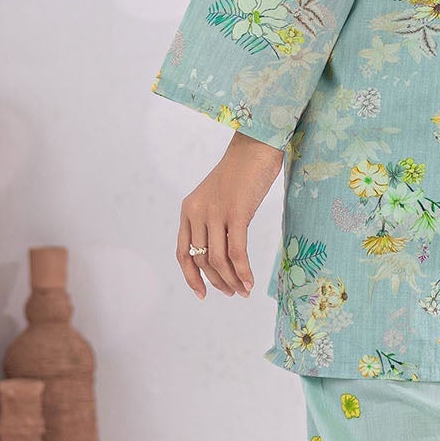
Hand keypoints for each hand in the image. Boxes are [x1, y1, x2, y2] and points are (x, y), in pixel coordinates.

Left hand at [177, 131, 284, 299]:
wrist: (256, 146)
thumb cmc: (242, 172)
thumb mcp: (219, 198)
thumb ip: (214, 221)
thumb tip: (223, 255)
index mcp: (188, 209)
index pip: (183, 253)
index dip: (191, 277)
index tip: (203, 294)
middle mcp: (197, 212)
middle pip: (202, 260)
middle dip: (218, 282)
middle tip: (233, 293)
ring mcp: (215, 212)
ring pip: (217, 259)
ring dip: (231, 280)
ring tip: (244, 290)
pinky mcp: (236, 212)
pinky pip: (236, 251)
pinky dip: (243, 271)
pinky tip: (250, 281)